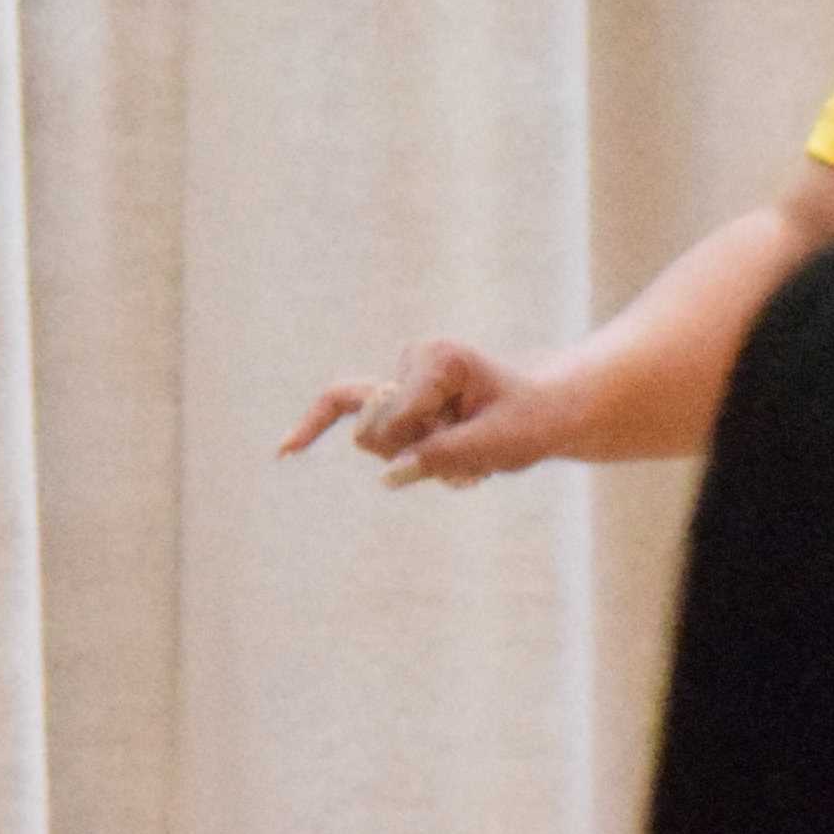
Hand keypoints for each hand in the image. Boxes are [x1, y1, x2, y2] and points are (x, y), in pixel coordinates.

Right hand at [279, 340, 572, 485]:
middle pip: (373, 428)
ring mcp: (399, 380)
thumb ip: (447, 456)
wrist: (550, 407)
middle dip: (412, 452)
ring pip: (369, 437)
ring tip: (463, 450)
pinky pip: (340, 410)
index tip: (478, 456)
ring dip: (415, 457)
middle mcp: (410, 362)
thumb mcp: (502, 444)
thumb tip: (388, 475)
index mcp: (437, 358)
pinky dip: (314, 428)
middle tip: (471, 448)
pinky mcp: (393, 397)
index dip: (424, 448)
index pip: (395, 419)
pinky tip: (282, 451)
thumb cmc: (534, 419)